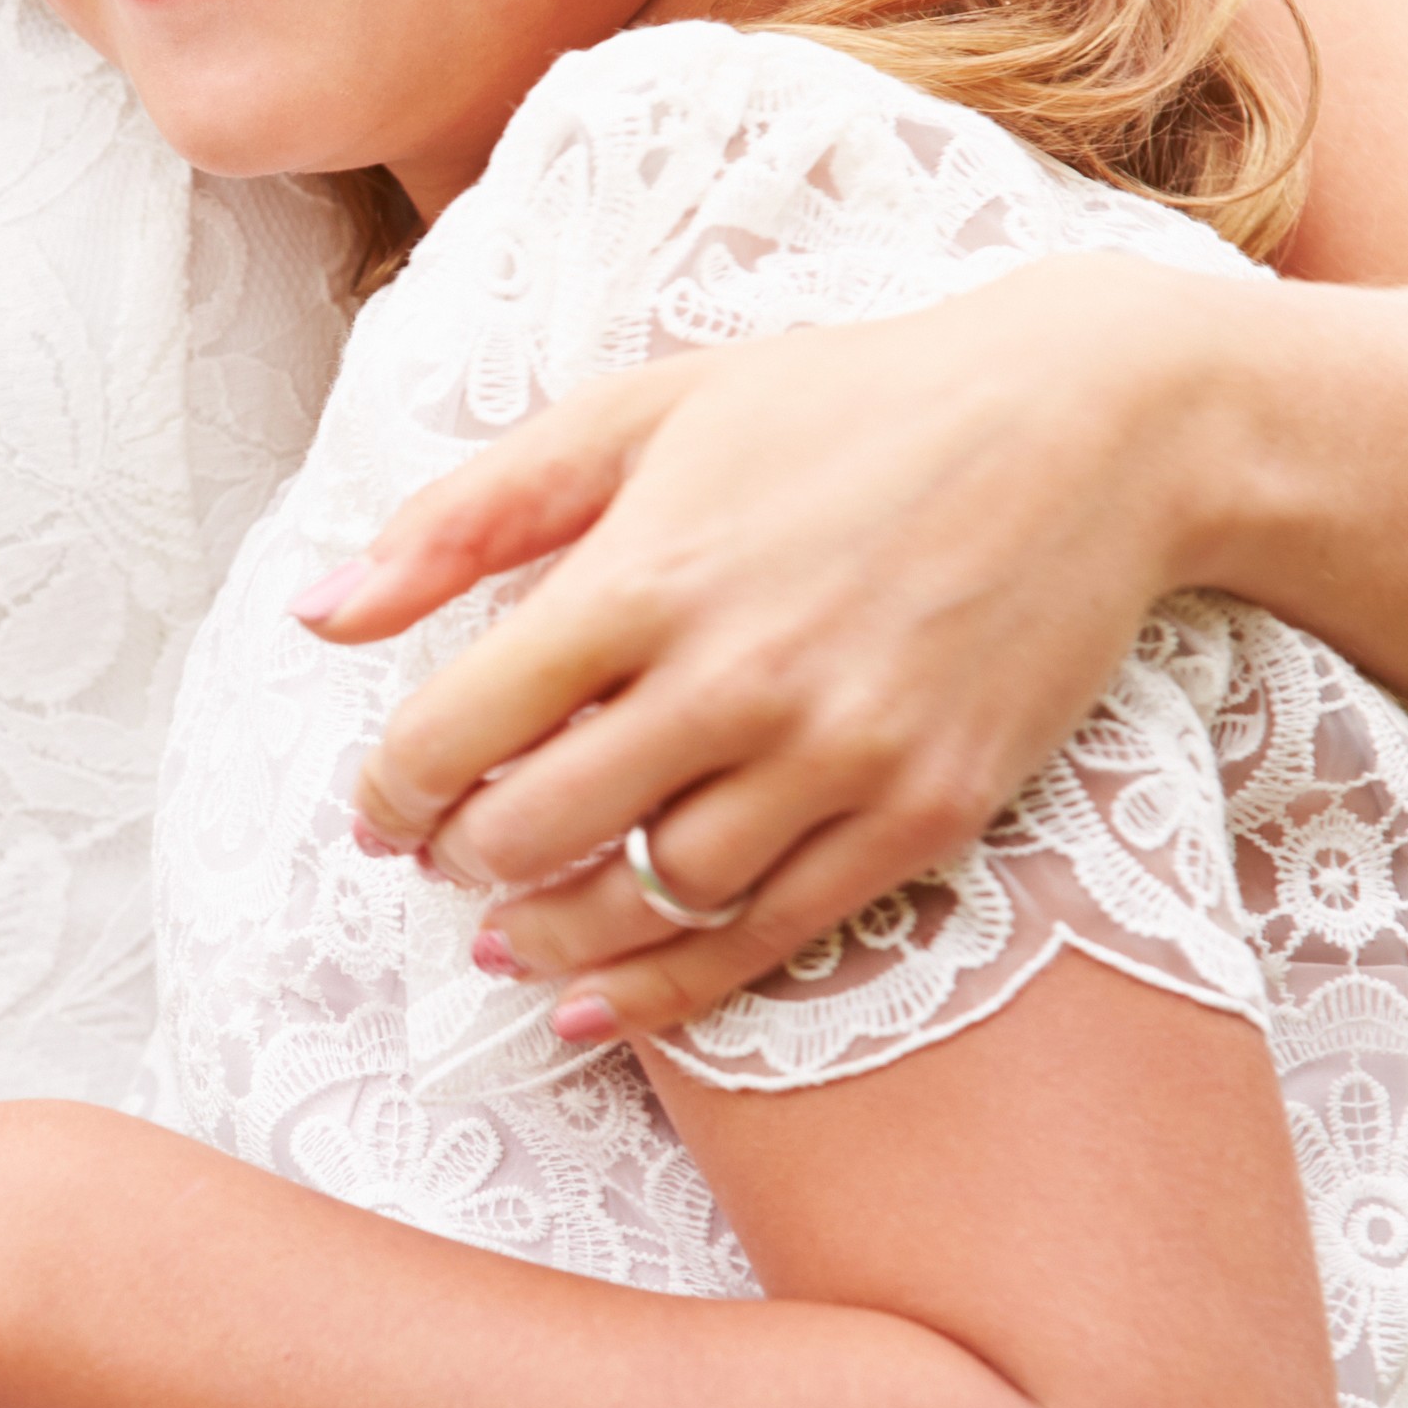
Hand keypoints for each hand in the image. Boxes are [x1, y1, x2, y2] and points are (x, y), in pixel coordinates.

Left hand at [308, 252, 1237, 1037]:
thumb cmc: (847, 404)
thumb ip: (468, 515)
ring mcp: (838, 757)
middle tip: (448, 861)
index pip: (458, 727)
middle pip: (538, 832)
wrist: (1090, 431)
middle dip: (464, 862)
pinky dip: (668, 990)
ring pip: (649, 902)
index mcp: (646, 571)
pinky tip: (602, 1003)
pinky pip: (767, 937)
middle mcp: (736, 678)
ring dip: (552, 937)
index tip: (382, 808)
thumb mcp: (640, 412)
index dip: (392, 790)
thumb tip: (317, 614)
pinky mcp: (923, 814)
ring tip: (509, 935)